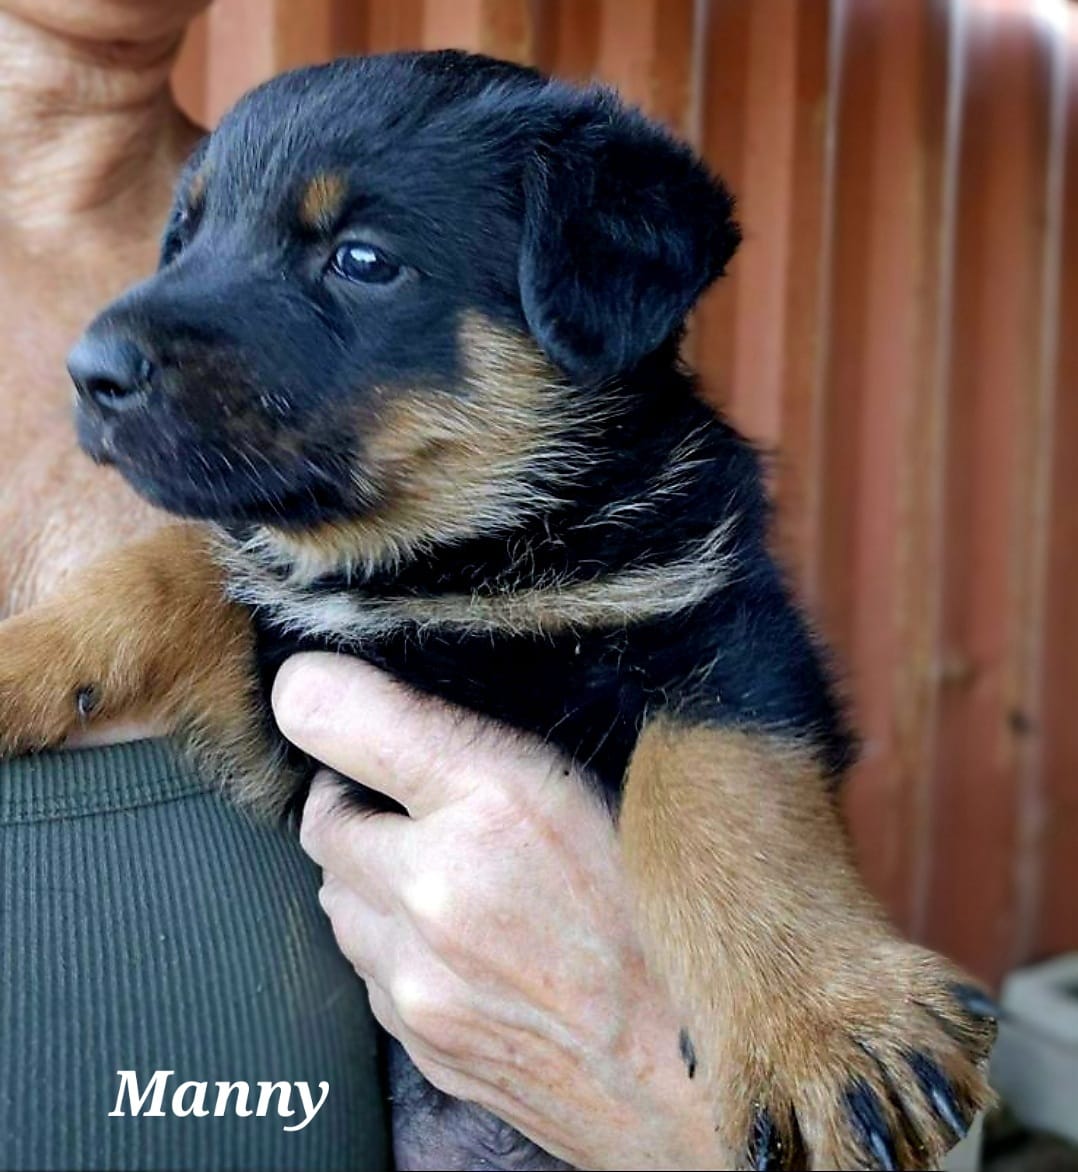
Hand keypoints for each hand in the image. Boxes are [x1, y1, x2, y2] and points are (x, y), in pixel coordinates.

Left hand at [273, 653, 725, 1169]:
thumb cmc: (681, 919)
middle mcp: (438, 889)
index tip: (326, 688)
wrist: (710, 1081)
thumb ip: (506, 731)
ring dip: (372, 871)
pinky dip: (394, 940)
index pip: (333, 713)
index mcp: (497, 800)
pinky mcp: (420, 1038)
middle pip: (322, 814)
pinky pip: (367, 964)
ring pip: (336, 893)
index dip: (319, 690)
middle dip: (358, 797)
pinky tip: (462, 939)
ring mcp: (420, 978)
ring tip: (450, 870)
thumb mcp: (617, 780)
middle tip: (418, 795)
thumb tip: (416, 692)